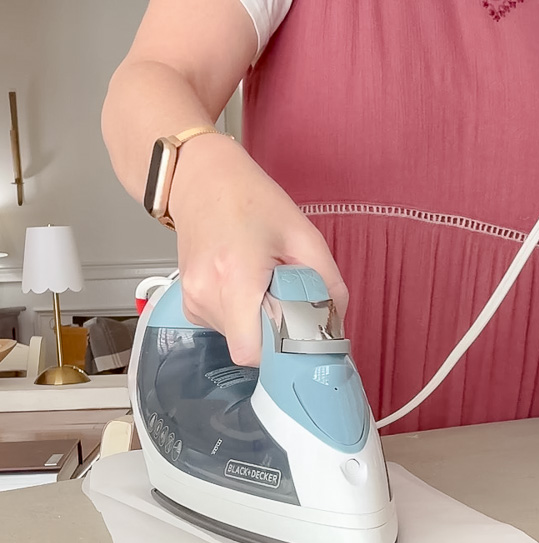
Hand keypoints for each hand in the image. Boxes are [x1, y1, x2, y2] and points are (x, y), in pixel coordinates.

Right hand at [168, 134, 347, 365]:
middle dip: (273, 334)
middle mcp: (207, 293)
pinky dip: (242, 316)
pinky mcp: (189, 304)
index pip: (251, 351)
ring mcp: (193, 301)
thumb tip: (335, 324)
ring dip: (257, 323)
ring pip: (237, 339)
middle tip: (284, 299)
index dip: (278, 352)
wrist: (202, 180)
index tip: (296, 337)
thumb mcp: (304, 236)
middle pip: (248, 347)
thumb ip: (327, 284)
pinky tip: (245, 285)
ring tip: (261, 284)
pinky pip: (224, 328)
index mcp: (236, 276)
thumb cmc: (250, 201)